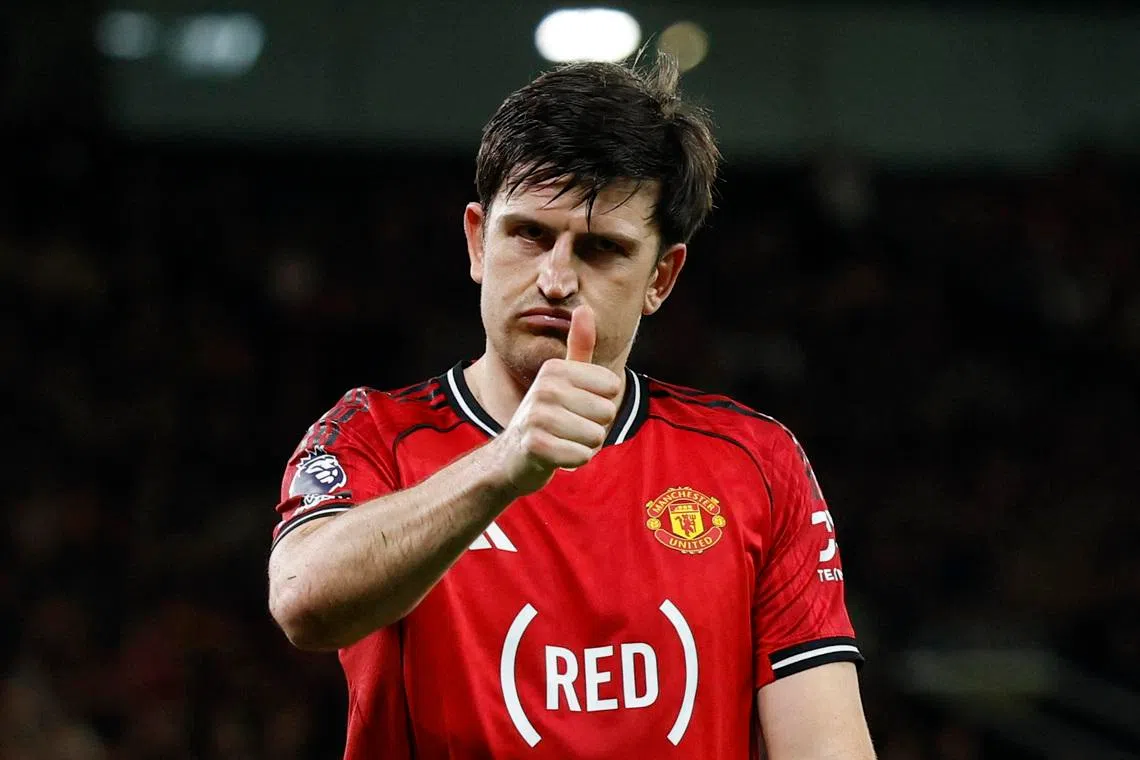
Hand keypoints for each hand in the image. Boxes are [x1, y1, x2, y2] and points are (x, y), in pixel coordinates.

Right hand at [493, 305, 621, 495]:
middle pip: (607, 411)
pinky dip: (575, 460)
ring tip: (562, 440)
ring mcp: (537, 417)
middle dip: (594, 426)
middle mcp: (544, 388)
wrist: (512, 456)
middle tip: (568, 427)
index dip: (601, 402)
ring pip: (596, 435)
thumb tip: (584, 307)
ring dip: (585, 444)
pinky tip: (556, 455)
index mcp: (555, 369)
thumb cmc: (548, 415)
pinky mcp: (535, 446)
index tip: (576, 406)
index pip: (613, 386)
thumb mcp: (563, 378)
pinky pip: (583, 455)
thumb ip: (578, 346)